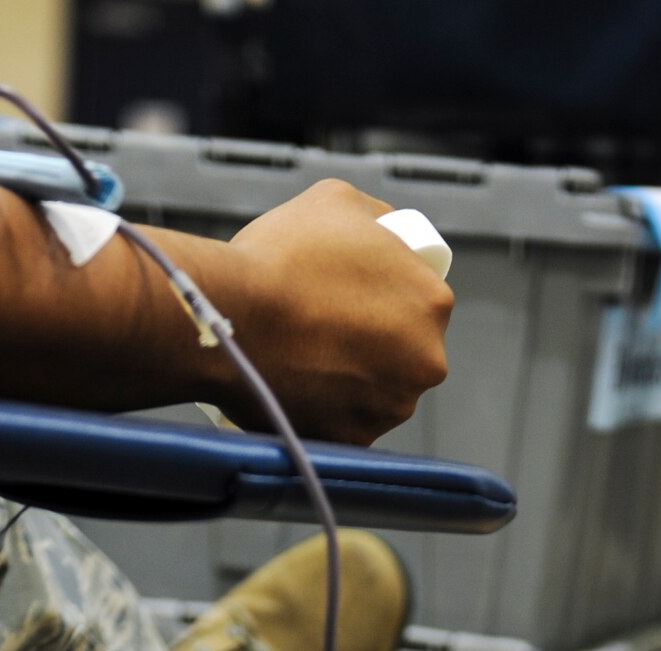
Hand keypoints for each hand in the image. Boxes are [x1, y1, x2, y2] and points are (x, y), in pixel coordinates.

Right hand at [201, 179, 453, 444]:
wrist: (228, 316)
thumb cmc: (280, 258)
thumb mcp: (337, 200)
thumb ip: (377, 216)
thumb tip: (387, 230)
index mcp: (432, 302)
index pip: (422, 300)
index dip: (390, 296)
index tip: (356, 297)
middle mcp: (425, 362)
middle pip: (407, 353)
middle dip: (379, 343)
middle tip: (331, 327)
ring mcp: (390, 408)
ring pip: (380, 393)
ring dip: (356, 380)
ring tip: (311, 356)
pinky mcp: (354, 440)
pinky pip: (347, 425)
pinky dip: (330, 411)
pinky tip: (303, 386)